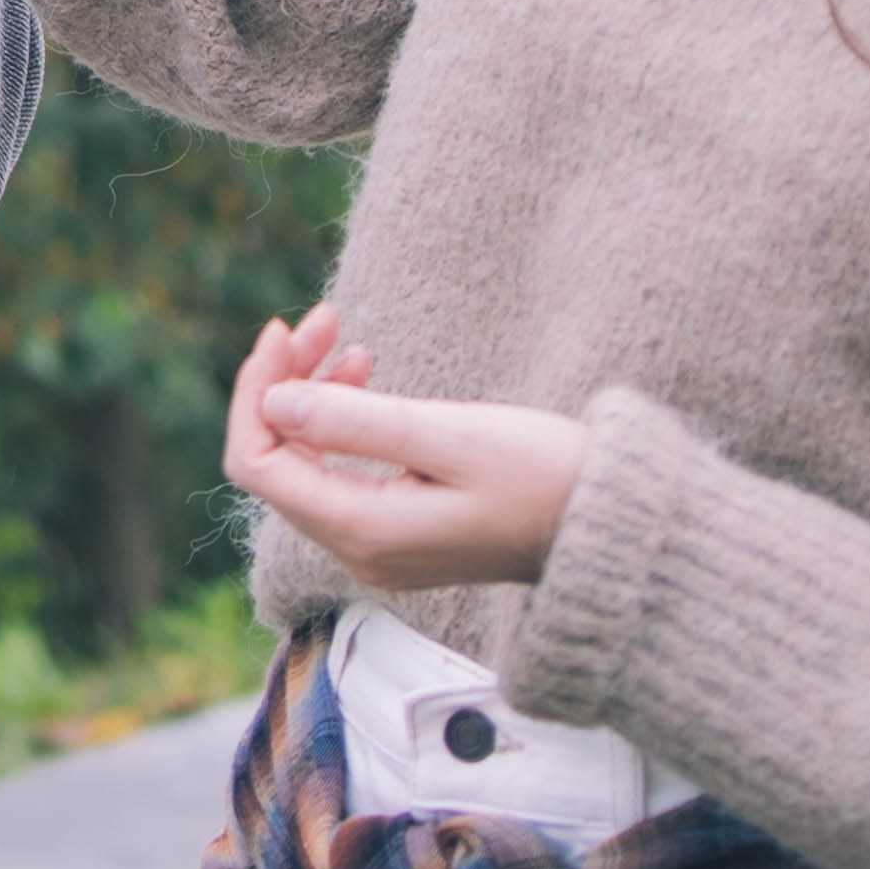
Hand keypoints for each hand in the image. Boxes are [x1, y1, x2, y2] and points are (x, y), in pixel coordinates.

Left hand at [224, 301, 585, 591]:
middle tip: (324, 317)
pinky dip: (343, 421)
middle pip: (279, 461)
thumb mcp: (451, 437)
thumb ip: (359, 423)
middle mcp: (360, 551)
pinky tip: (368, 376)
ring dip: (314, 396)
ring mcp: (380, 548)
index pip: (260, 461)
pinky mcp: (402, 533)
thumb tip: (274, 403)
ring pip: (309, 464)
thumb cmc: (545, 476)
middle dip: (285, 382)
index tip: (286, 328)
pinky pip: (342, 473)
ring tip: (348, 340)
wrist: (612, 527)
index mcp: (365, 531)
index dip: (257, 389)